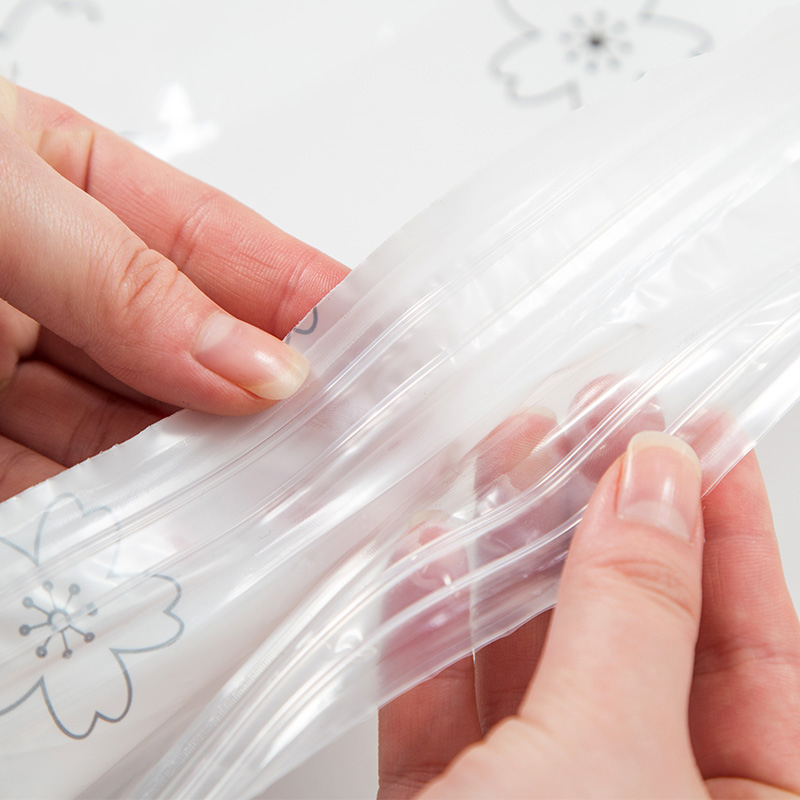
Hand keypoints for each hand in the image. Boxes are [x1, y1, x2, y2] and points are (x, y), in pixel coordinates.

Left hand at [0, 78, 347, 500]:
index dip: (310, 298)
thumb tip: (255, 365)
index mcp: (75, 195)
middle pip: (199, 354)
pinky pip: (77, 494)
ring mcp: (25, 381)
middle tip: (348, 442)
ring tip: (283, 499)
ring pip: (147, 434)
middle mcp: (64, 293)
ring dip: (214, 471)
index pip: (224, 250)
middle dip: (274, 401)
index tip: (386, 345)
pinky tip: (187, 530)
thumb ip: (123, 280)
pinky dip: (134, 520)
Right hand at [378, 434, 799, 798]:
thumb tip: (652, 485)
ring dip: (508, 560)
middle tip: (591, 426)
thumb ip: (631, 614)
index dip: (731, 530)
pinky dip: (429, 638)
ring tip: (505, 461)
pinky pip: (444, 716)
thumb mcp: (607, 755)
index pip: (761, 653)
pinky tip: (428, 559)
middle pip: (635, 640)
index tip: (702, 437)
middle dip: (602, 520)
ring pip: (533, 668)